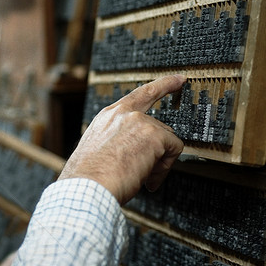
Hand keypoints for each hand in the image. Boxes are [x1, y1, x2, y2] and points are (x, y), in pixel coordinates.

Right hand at [59, 75, 185, 204]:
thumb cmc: (89, 177)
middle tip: (153, 169)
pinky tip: (148, 179)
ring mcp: (139, 121)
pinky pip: (173, 150)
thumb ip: (118, 143)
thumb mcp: (99, 151)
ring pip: (166, 141)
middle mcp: (123, 114)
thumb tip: (137, 156)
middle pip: (159, 126)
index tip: (179, 79)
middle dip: (159, 150)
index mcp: (108, 117)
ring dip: (158, 163)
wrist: (86, 186)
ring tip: (141, 178)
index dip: (163, 85)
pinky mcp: (153, 135)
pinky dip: (164, 169)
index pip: (140, 95)